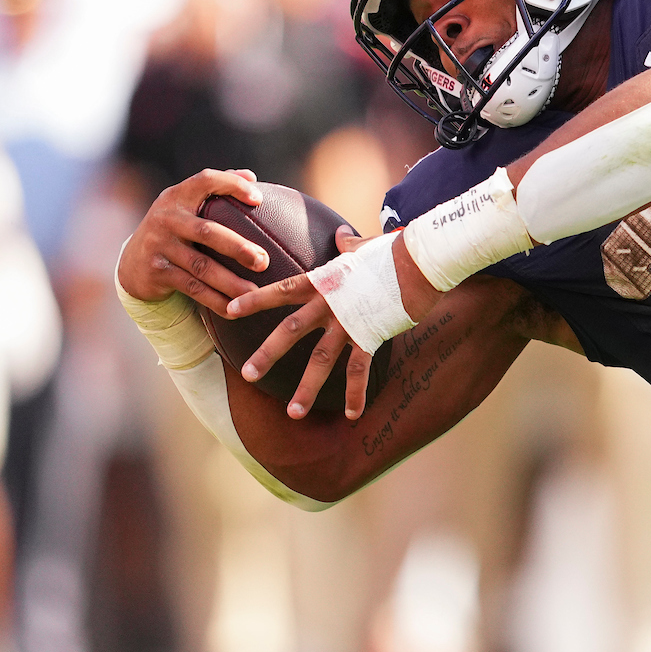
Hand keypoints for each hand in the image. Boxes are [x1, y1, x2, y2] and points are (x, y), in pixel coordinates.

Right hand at [117, 169, 268, 312]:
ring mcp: (159, 245)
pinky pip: (192, 288)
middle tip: (264, 261)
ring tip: (255, 293)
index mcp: (178, 196)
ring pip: (201, 266)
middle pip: (207, 232)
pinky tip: (235, 310)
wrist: (132, 263)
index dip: (232, 185)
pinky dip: (215, 300)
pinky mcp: (157, 271)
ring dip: (230, 282)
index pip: (205, 181)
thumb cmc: (175, 230)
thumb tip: (252, 176)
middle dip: (238, 247)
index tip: (259, 199)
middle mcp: (166, 218)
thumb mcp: (186, 207)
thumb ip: (215, 190)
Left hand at [225, 224, 376, 421]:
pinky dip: (356, 395)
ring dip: (306, 388)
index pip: (280, 291)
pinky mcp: (371, 336)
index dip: (253, 300)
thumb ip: (347, 245)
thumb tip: (341, 236)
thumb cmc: (395, 251)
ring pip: (320, 360)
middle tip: (247, 374)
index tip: (229, 310)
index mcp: (323, 281)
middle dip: (267, 353)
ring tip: (292, 413)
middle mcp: (328, 304)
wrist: (421, 261)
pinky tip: (352, 415)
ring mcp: (348, 323)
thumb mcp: (364, 245)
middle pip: (290, 330)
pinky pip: (359, 371)